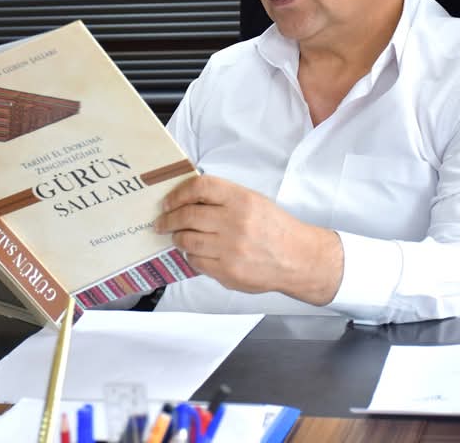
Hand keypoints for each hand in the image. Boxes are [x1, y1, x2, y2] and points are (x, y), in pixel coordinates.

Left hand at [154, 175, 343, 305]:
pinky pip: (196, 262)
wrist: (297, 257)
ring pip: (187, 241)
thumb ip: (223, 198)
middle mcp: (235, 222)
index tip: (167, 201)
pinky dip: (191, 257)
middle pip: (187, 215)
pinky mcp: (228, 272)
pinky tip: (196, 253)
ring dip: (178, 238)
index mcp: (242, 199)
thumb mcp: (253, 201)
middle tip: (161, 222)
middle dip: (168, 219)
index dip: (178, 193)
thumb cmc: (274, 227)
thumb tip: (186, 198)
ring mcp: (230, 249)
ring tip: (177, 237)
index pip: (200, 187)